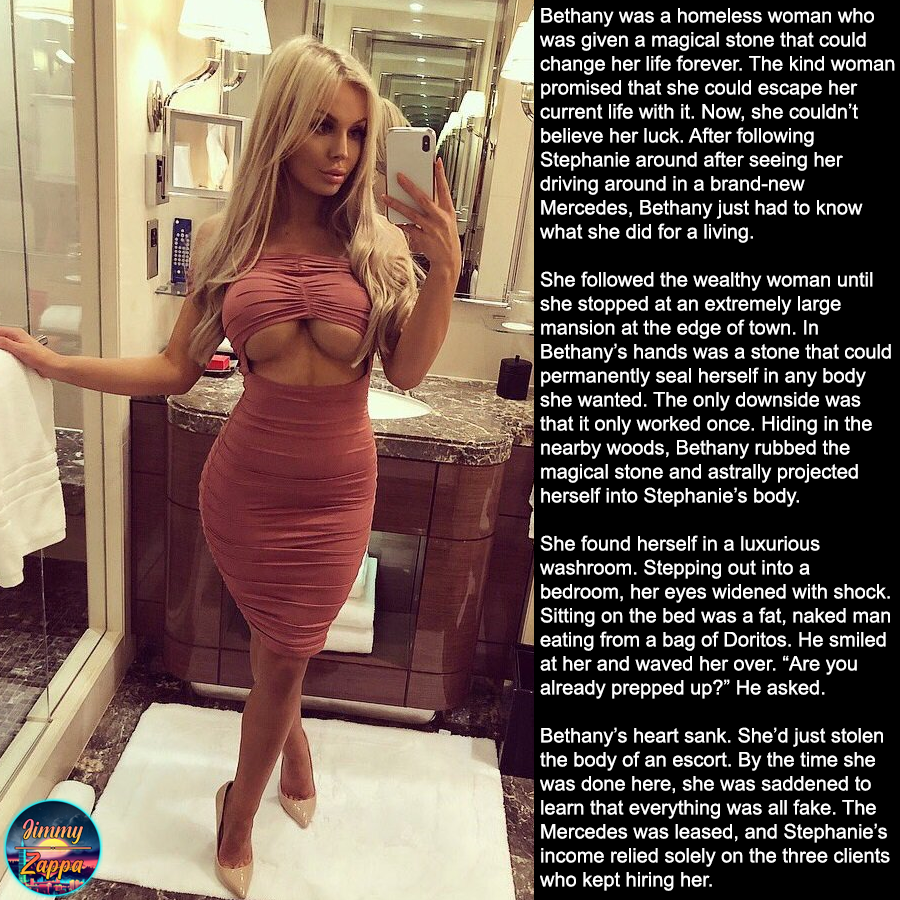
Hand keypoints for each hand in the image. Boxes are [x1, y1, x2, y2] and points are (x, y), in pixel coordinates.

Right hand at [0, 325, 61, 378]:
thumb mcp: (19, 349)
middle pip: (0, 336)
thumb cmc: (41, 357)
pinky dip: (5, 352)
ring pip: (4, 343)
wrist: (51, 365)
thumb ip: (4, 342)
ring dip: (1, 347)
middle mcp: (18, 336)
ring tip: (1, 352)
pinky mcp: (22, 351)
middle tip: (0, 351)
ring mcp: (20, 344)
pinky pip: (9, 349)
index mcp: (17, 332)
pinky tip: (5, 356)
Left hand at [382, 158, 461, 279]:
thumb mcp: (447, 220)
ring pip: (411, 213)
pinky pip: (408, 228)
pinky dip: (400, 222)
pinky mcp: (423, 238)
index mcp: (448, 211)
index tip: (435, 161)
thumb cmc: (446, 238)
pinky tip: (392, 217)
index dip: (440, 175)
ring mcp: (431, 228)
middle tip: (399, 176)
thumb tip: (420, 192)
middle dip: (410, 186)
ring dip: (397, 204)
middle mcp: (440, 218)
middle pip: (423, 198)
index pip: (444, 189)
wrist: (448, 260)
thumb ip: (437, 205)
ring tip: (386, 196)